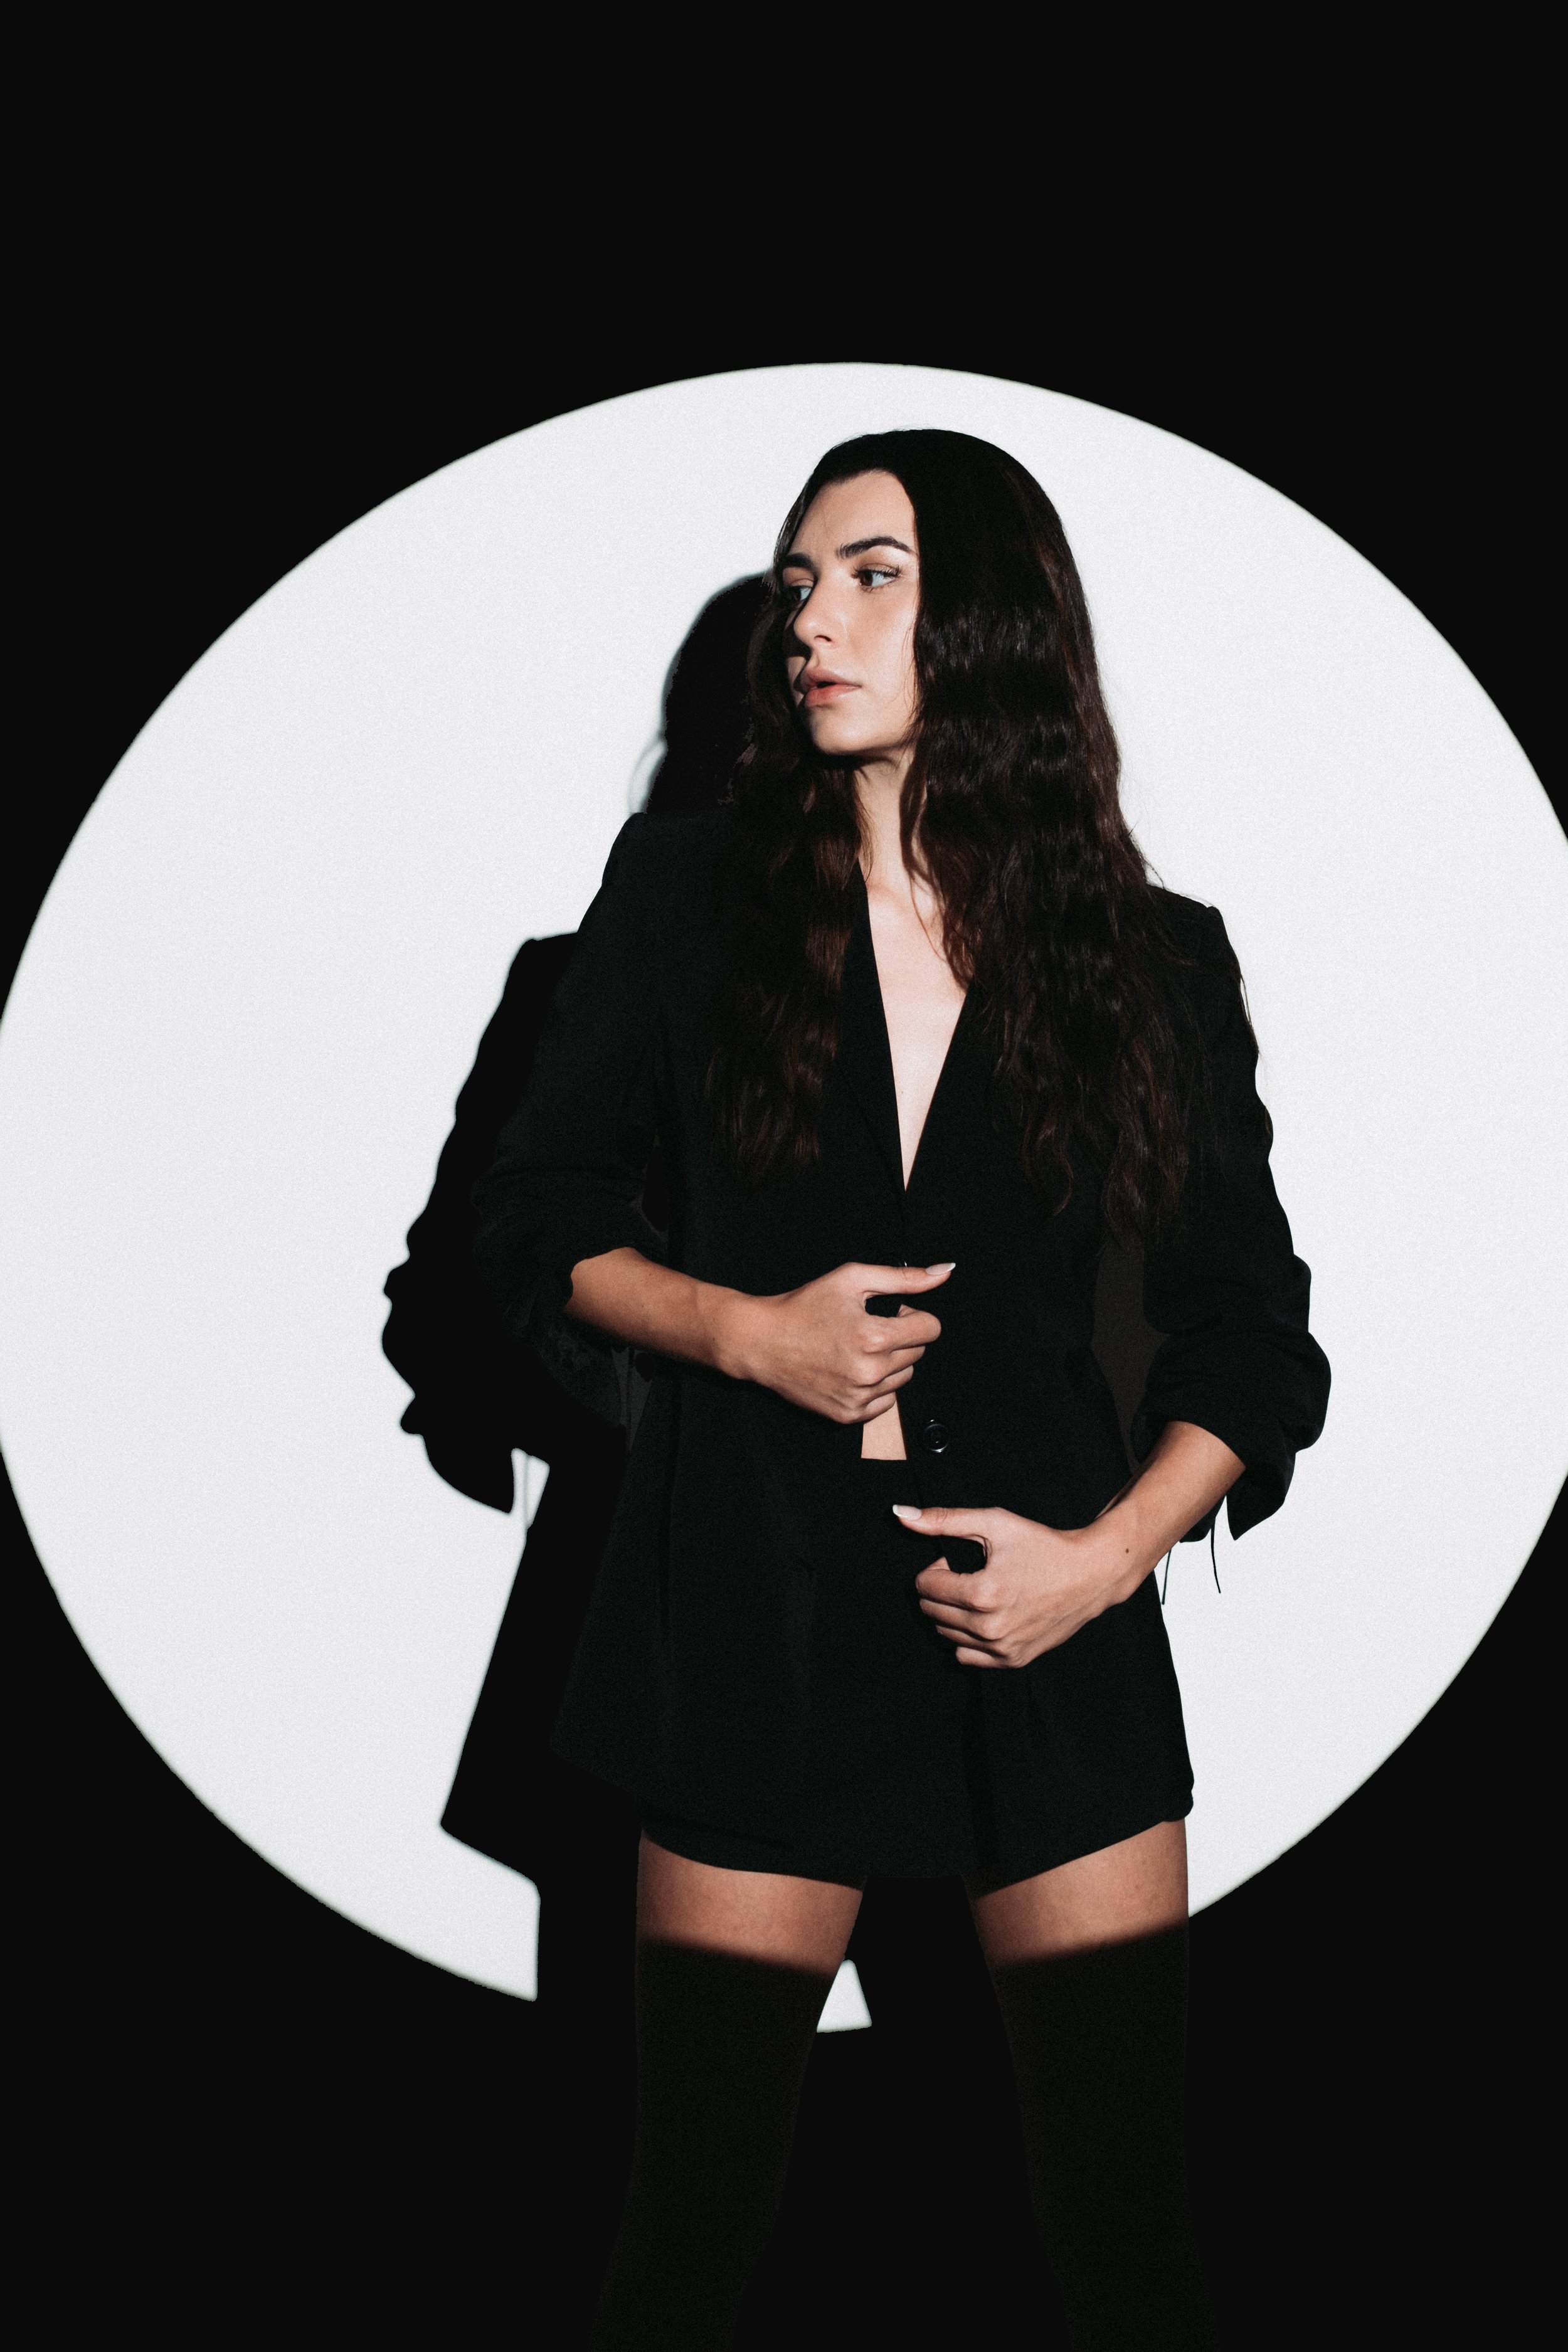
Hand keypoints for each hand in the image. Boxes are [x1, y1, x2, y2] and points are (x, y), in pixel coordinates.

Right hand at [726, 1261, 953, 1423]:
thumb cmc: (803, 1306)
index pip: (930, 1329)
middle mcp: (870, 1372)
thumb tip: (945, 1272)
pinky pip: (886, 1401)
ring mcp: (859, 1397)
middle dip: (900, 1337)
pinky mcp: (848, 1415)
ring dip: (890, 1362)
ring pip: (904, 1378)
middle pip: (918, 1353)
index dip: (911, 1316)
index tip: (890, 1313)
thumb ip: (902, 1277)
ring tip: (856, 1348)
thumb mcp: (851, 1279)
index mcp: (874, 1337)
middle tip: (865, 1328)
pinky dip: (876, 1386)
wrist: (761, 1342)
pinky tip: (850, 1369)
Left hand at [893, 1504, 1134, 1667]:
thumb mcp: (993, 1523)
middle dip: (940, 1591)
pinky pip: (966, 1657)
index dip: (937, 1568)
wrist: (1090, 1574)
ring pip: (945, 1636)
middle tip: (969, 1575)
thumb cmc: (1042, 1544)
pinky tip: (984, 1618)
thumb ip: (943, 1520)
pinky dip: (966, 1639)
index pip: (924, 1586)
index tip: (957, 1560)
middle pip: (931, 1612)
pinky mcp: (1013, 1660)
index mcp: (982, 1594)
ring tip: (978, 1595)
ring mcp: (1002, 1649)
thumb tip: (899, 1515)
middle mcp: (990, 1628)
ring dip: (951, 1614)